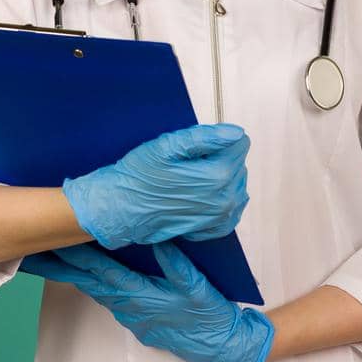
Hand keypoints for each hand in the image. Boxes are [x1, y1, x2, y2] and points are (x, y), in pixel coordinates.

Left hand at [30, 242, 274, 361]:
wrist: (221, 347)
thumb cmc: (211, 316)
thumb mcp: (198, 287)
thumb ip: (176, 263)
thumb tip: (157, 238)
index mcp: (141, 295)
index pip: (101, 272)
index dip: (77, 257)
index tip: (56, 243)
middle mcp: (131, 307)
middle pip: (90, 284)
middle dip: (63, 268)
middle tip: (38, 253)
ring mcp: (133, 316)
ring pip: (98, 292)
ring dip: (77, 276)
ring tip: (55, 260)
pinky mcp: (139, 321)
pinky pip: (111, 299)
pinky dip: (95, 285)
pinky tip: (89, 277)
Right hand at [62, 123, 249, 249]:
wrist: (121, 208)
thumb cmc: (140, 175)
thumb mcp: (166, 147)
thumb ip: (205, 137)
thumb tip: (237, 133)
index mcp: (218, 175)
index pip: (240, 142)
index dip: (216, 138)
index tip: (193, 147)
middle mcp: (226, 199)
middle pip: (238, 161)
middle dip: (218, 156)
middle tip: (186, 163)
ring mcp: (222, 216)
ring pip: (237, 181)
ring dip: (220, 175)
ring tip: (189, 177)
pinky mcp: (215, 227)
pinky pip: (233, 204)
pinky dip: (222, 196)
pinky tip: (202, 193)